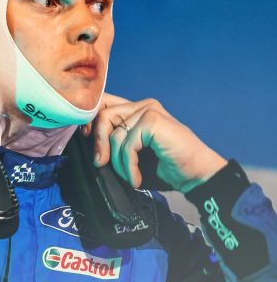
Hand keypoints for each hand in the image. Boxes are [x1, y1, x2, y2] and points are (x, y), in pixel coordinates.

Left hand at [88, 92, 225, 192]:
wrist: (195, 175)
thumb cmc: (163, 166)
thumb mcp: (130, 154)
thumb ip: (112, 143)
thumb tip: (85, 139)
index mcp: (136, 110)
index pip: (103, 104)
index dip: (89, 121)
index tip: (87, 141)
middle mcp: (143, 106)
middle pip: (103, 115)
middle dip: (98, 143)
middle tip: (101, 164)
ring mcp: (150, 111)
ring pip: (114, 134)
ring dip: (117, 161)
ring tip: (129, 176)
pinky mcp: (154, 121)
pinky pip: (127, 145)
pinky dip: (129, 166)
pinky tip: (136, 178)